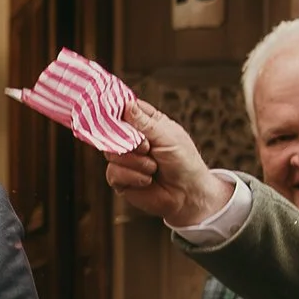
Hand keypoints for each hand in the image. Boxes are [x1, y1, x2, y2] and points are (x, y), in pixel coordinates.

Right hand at [105, 101, 236, 231]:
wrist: (187, 194)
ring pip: (112, 154)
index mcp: (145, 123)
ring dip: (136, 162)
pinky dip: (133, 177)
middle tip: (147, 148)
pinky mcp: (120, 178)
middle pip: (111, 132)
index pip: (124, 109)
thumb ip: (144, 122)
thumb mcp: (167, 136)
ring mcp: (125, 159)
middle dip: (130, 142)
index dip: (116, 110)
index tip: (112, 110)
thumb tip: (126, 104)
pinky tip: (147, 180)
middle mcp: (132, 139)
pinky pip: (113, 173)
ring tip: (153, 168)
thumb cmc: (183, 161)